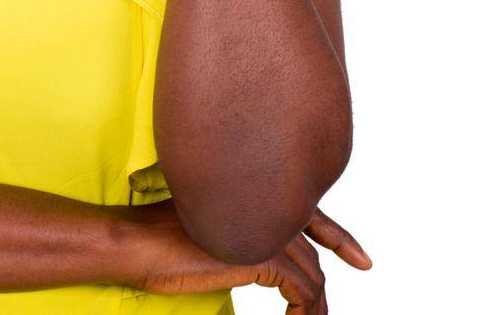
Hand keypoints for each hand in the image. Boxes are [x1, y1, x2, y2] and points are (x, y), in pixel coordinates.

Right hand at [121, 200, 371, 313]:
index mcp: (255, 197)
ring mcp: (266, 229)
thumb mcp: (210, 234)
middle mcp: (268, 208)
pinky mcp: (262, 254)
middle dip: (321, 294)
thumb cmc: (160, 241)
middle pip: (313, 256)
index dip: (341, 239)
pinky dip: (306, 312)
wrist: (136, 244)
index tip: (363, 262)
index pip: (313, 216)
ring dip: (313, 308)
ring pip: (312, 276)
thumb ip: (240, 235)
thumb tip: (259, 260)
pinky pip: (303, 291)